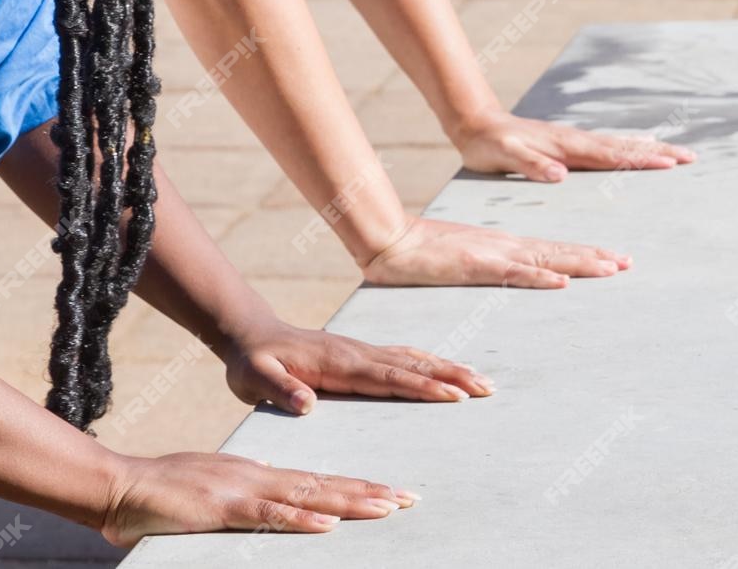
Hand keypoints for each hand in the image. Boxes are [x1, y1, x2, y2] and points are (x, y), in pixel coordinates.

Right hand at [98, 451, 415, 546]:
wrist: (123, 486)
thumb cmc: (165, 491)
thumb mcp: (214, 488)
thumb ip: (245, 490)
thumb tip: (270, 487)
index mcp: (258, 473)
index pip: (317, 481)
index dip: (356, 486)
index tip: (391, 492)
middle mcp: (259, 475)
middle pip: (325, 485)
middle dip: (370, 492)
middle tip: (410, 497)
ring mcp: (243, 489)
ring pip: (309, 495)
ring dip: (350, 502)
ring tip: (388, 506)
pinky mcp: (224, 507)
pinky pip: (270, 514)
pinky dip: (301, 518)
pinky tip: (329, 523)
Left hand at [220, 317, 492, 412]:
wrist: (250, 333)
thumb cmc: (251, 361)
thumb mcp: (253, 377)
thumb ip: (278, 389)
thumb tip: (305, 404)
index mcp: (337, 364)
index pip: (387, 377)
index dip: (421, 386)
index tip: (452, 395)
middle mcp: (357, 353)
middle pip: (412, 364)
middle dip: (451, 376)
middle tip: (487, 388)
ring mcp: (361, 350)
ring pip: (413, 358)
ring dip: (448, 368)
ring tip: (482, 381)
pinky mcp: (361, 353)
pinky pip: (403, 358)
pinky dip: (430, 363)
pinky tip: (447, 371)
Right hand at [361, 215, 629, 289]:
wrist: (391, 240)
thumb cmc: (423, 252)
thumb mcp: (464, 260)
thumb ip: (487, 267)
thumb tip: (507, 274)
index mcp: (503, 247)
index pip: (552, 251)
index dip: (584, 254)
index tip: (614, 259)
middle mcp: (505, 247)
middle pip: (558, 252)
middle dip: (595, 257)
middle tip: (628, 262)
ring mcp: (492, 255)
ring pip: (545, 260)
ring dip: (579, 264)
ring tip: (611, 267)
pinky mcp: (476, 266)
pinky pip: (513, 275)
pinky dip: (539, 277)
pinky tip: (561, 281)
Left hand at [448, 107, 695, 182]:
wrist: (476, 124)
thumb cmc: (489, 145)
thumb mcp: (505, 157)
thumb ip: (532, 165)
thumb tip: (561, 175)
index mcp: (565, 147)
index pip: (611, 155)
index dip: (641, 160)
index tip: (670, 162)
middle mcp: (575, 140)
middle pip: (625, 146)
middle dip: (659, 152)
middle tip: (691, 157)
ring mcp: (574, 140)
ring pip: (620, 144)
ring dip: (649, 148)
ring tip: (677, 152)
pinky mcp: (569, 143)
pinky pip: (608, 145)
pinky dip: (629, 146)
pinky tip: (641, 146)